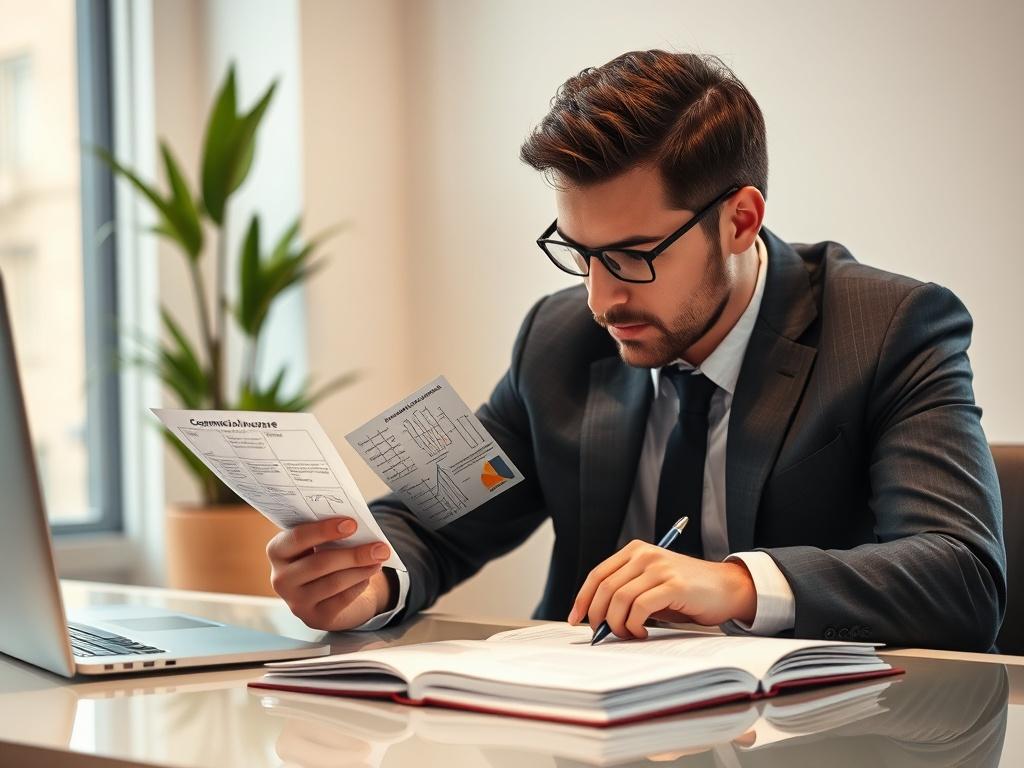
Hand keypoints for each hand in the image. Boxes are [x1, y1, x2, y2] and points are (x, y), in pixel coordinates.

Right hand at [267, 517, 394, 630]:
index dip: (324, 530)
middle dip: (353, 554)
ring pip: (334, 582)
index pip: (297, 538)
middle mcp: (281, 579)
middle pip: (320, 563)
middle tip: (380, 547)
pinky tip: (369, 574)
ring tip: (379, 559)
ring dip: (361, 569)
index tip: (352, 524)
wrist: (323, 592)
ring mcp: (296, 601)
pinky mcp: (314, 618)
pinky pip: (341, 600)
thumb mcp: (319, 543)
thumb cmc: (322, 556)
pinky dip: (359, 585)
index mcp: (278, 551)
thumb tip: (361, 530)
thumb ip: (331, 534)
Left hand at [567, 540, 756, 638]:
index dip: (583, 599)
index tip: (576, 619)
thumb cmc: (687, 592)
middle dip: (598, 616)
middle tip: (602, 634)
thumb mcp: (652, 585)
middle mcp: (645, 555)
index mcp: (635, 551)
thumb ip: (627, 593)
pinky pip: (640, 608)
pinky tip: (642, 632)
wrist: (727, 588)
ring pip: (619, 599)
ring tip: (628, 634)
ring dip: (617, 624)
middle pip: (605, 588)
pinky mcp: (673, 585)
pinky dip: (634, 625)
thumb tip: (598, 620)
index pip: (597, 574)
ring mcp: (659, 568)